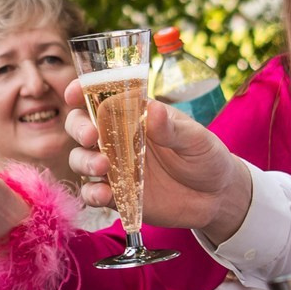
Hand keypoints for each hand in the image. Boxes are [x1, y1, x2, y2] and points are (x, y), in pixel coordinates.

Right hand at [62, 83, 251, 240]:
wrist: (217, 198)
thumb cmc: (206, 157)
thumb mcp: (196, 139)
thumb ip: (172, 128)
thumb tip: (154, 108)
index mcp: (135, 115)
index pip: (101, 98)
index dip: (82, 92)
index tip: (73, 93)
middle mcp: (119, 139)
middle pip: (82, 126)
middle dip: (78, 127)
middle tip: (90, 136)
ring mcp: (116, 167)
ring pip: (81, 159)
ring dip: (84, 161)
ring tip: (103, 167)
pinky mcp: (117, 194)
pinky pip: (93, 192)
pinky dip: (91, 193)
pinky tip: (102, 195)